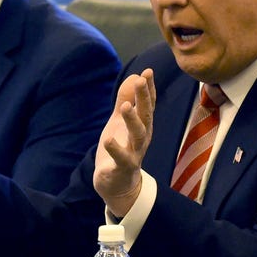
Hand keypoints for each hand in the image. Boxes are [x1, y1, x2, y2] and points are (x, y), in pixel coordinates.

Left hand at [93, 69, 155, 217]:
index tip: (147, 72)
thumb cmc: (121, 149)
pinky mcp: (122, 168)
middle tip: (140, 80)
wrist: (117, 184)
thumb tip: (134, 77)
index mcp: (142, 126)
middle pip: (146, 116)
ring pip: (138, 136)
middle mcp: (142, 138)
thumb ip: (126, 99)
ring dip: (132, 120)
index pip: (148, 104)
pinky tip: (108, 141)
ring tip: (124, 106)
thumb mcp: (120, 122)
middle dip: (144, 98)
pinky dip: (116, 150)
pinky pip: (122, 159)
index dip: (148, 88)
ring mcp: (134, 153)